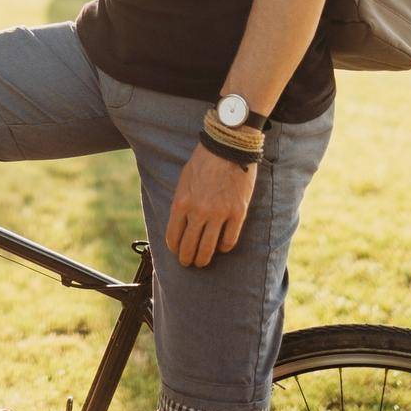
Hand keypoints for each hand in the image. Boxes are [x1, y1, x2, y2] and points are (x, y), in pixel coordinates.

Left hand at [165, 143, 256, 268]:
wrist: (227, 147)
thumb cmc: (203, 161)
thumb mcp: (184, 180)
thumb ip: (182, 203)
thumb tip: (181, 224)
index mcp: (181, 202)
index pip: (173, 236)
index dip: (174, 248)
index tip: (176, 251)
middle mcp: (198, 211)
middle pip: (189, 246)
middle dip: (187, 258)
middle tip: (188, 262)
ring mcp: (219, 214)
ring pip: (209, 248)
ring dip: (204, 259)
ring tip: (202, 262)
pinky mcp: (237, 213)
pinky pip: (229, 240)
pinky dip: (224, 247)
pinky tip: (221, 247)